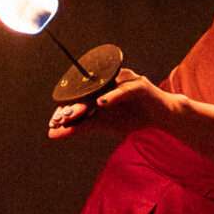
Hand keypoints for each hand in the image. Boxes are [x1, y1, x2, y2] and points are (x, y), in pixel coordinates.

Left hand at [48, 69, 164, 140]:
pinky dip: (112, 97)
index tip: (54, 122)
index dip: (67, 108)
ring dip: (88, 102)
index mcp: (100, 88)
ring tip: (75, 113)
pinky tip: (101, 104)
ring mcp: (124, 81)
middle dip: (73, 106)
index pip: (79, 96)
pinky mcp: (138, 85)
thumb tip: (51, 133)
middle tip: (61, 119)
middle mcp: (109, 81)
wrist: (162, 118)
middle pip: (88, 91)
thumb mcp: (103, 125)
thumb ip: (79, 127)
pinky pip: (123, 90)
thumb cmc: (133, 118)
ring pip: (102, 89)